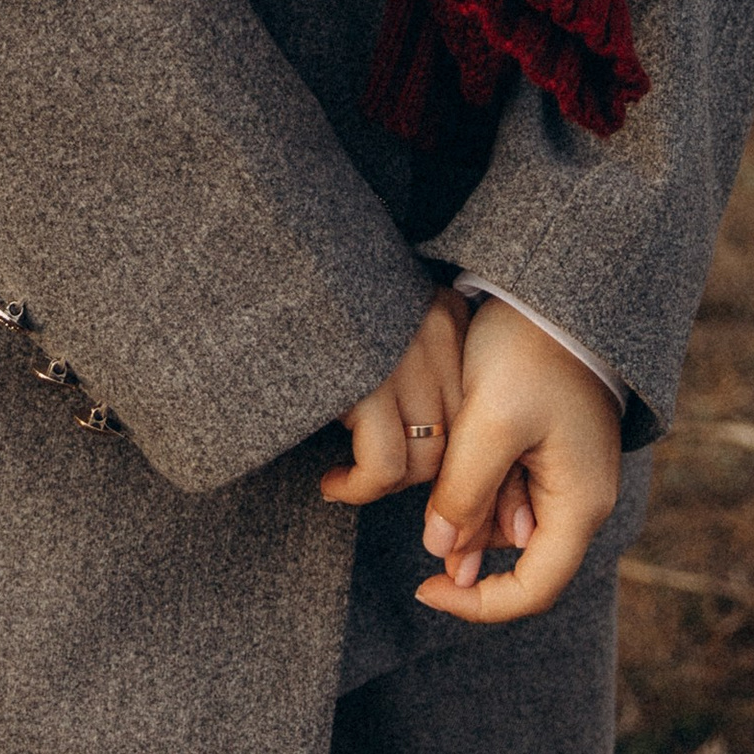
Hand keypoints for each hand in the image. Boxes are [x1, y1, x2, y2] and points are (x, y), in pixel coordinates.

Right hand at [320, 286, 469, 507]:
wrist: (279, 264)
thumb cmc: (321, 298)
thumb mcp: (384, 315)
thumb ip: (415, 357)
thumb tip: (425, 433)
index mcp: (448, 314)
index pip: (473, 407)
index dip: (448, 452)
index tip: (414, 470)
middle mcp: (439, 335)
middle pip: (456, 438)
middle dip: (416, 473)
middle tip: (377, 476)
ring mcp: (407, 360)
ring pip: (425, 461)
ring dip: (388, 486)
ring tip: (352, 481)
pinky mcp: (369, 384)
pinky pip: (384, 466)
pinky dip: (359, 488)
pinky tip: (333, 484)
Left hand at [416, 297, 622, 622]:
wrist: (553, 289)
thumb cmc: (530, 351)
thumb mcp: (491, 422)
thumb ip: (465, 493)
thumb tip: (441, 554)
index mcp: (580, 503)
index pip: (533, 590)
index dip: (478, 604)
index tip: (423, 588)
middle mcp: (581, 498)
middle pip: (519, 560)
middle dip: (465, 553)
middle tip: (414, 530)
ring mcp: (567, 474)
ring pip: (507, 524)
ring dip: (466, 516)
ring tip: (423, 484)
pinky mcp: (549, 449)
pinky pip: (508, 489)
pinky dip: (474, 487)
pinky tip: (443, 463)